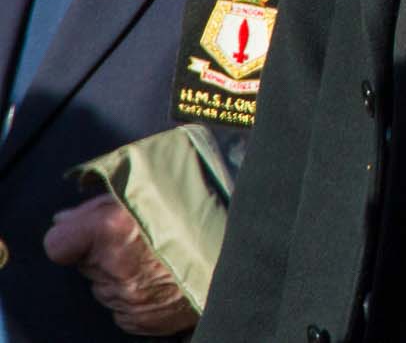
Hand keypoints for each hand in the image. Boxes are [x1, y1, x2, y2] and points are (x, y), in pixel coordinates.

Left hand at [44, 193, 198, 335]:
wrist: (245, 252)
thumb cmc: (204, 211)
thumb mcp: (156, 187)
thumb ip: (105, 202)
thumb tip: (66, 218)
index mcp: (114, 229)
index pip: (58, 242)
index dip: (74, 233)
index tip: (90, 229)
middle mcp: (116, 267)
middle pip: (85, 262)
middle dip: (104, 250)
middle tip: (141, 236)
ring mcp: (128, 298)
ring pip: (105, 284)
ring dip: (122, 271)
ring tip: (160, 255)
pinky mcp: (140, 319)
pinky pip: (123, 307)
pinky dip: (137, 294)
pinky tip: (164, 278)